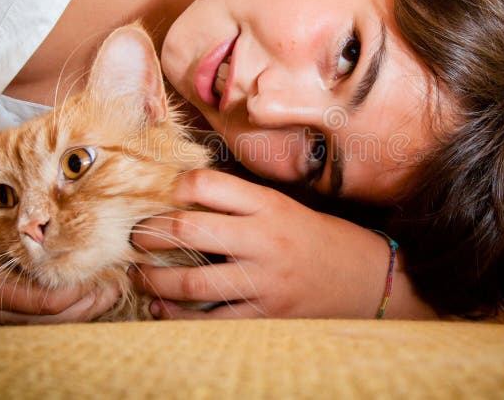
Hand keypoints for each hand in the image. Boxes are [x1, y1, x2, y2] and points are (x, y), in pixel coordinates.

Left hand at [131, 169, 434, 319]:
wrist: (369, 279)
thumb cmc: (321, 239)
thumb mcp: (287, 208)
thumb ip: (243, 204)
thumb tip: (185, 199)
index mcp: (269, 205)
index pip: (208, 184)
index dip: (175, 187)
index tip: (161, 195)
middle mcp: (264, 239)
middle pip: (189, 230)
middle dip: (150, 233)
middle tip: (134, 236)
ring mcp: (266, 281)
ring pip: (193, 283)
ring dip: (155, 280)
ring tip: (139, 275)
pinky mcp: (267, 316)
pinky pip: (211, 320)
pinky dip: (179, 316)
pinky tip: (163, 309)